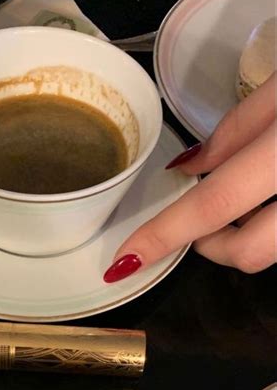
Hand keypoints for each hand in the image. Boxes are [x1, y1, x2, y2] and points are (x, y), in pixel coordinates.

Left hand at [104, 73, 275, 281]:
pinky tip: (266, 201)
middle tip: (198, 224)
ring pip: (271, 251)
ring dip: (243, 237)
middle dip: (210, 246)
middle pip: (247, 250)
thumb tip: (193, 166)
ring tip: (240, 205)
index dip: (163, 236)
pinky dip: (268, 226)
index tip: (126, 258)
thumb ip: (236, 130)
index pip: (212, 205)